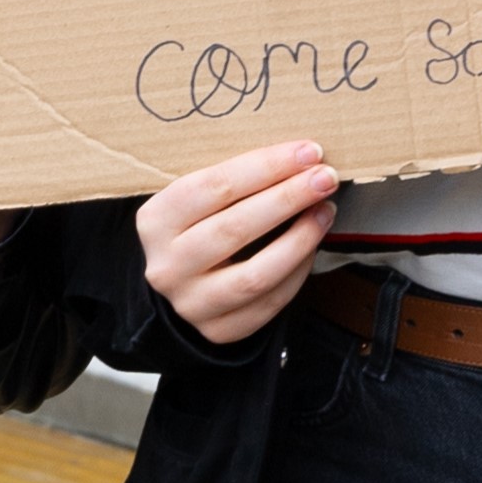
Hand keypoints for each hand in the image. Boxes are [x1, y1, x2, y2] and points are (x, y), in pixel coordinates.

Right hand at [135, 141, 338, 346]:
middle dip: (288, 198)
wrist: (182, 281)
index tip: (308, 152)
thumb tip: (301, 158)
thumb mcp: (200, 198)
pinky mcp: (218, 330)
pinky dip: (298, 271)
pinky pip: (269, 303)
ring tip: (325, 211)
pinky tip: (312, 245)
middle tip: (325, 177)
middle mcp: (167, 266)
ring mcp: (190, 303)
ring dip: (300, 239)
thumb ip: (237, 180)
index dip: (267, 166)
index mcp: (156, 220)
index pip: (215, 186)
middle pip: (235, 227)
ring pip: (255, 274)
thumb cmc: (200, 225)